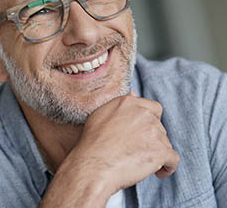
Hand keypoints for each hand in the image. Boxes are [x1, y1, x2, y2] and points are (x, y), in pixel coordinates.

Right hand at [40, 93, 178, 206]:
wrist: (93, 165)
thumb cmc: (93, 142)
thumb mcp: (100, 114)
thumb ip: (120, 104)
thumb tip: (134, 93)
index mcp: (128, 103)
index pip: (153, 108)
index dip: (151, 121)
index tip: (144, 132)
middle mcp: (143, 113)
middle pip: (159, 127)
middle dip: (151, 139)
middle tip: (137, 150)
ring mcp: (153, 131)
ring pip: (165, 143)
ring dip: (156, 152)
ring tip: (140, 162)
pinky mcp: (160, 150)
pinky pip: (172, 159)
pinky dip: (167, 167)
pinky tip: (158, 172)